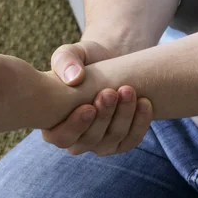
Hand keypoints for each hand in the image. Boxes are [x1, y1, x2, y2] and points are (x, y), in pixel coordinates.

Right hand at [41, 40, 152, 155]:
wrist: (106, 62)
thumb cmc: (81, 61)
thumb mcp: (68, 54)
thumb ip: (64, 61)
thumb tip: (74, 78)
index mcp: (53, 123)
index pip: (60, 137)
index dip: (75, 126)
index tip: (89, 106)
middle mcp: (74, 139)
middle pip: (90, 139)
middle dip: (103, 117)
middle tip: (111, 92)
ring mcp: (98, 143)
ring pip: (112, 139)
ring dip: (123, 116)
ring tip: (128, 91)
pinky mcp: (120, 141)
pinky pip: (131, 140)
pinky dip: (140, 123)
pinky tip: (144, 102)